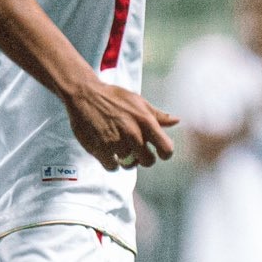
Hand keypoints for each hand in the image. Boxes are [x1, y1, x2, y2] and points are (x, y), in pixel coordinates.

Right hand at [63, 82, 177, 170]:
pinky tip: (107, 151)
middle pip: (148, 161)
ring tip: (118, 148)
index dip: (163, 153)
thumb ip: (158, 115)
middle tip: (135, 151)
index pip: (166, 149)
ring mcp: (116, 143)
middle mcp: (133, 133)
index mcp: (146, 121)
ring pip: (129, 165)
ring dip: (125, 160)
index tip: (157, 151)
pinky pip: (112, 167)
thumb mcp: (138, 102)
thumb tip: (176, 121)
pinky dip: (111, 162)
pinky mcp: (100, 149)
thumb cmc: (114, 98)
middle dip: (143, 158)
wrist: (85, 95)